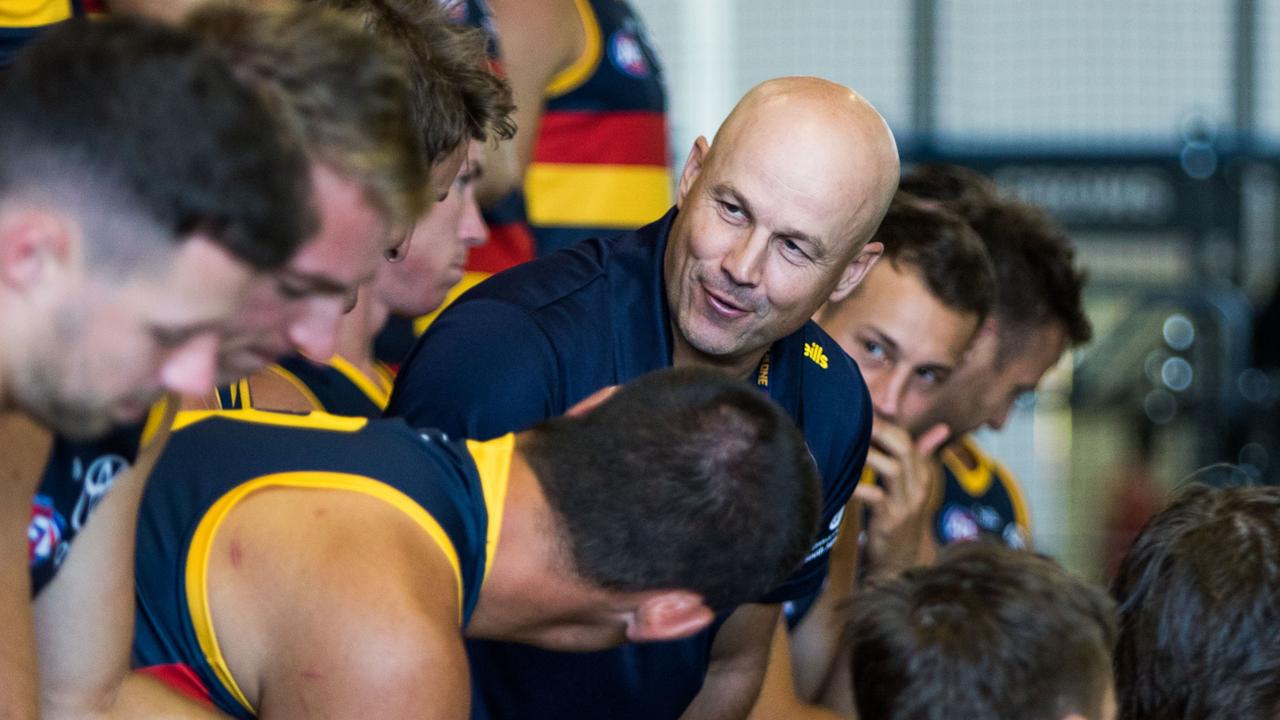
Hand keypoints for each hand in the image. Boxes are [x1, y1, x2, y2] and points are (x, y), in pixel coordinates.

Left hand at [853, 421, 948, 576]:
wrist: (900, 561)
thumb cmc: (899, 516)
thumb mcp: (911, 486)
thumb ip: (919, 456)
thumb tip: (940, 428)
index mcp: (922, 475)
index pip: (907, 440)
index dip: (883, 425)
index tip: (859, 415)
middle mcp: (919, 486)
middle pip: (904, 448)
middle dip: (877, 431)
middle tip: (850, 421)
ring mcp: (907, 504)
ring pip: (892, 468)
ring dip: (866, 454)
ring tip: (843, 445)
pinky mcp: (892, 521)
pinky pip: (875, 496)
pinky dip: (858, 486)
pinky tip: (842, 480)